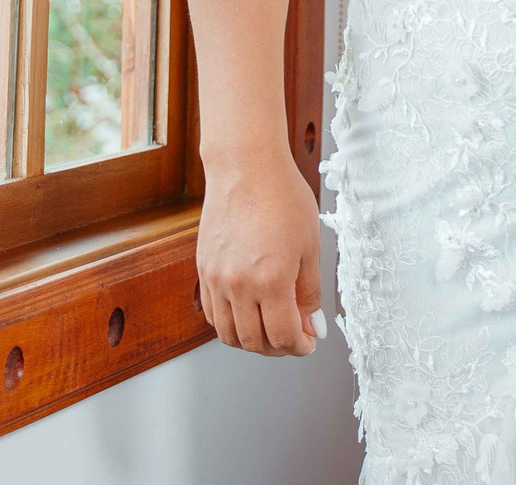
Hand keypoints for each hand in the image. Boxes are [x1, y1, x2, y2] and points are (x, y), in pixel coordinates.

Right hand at [196, 155, 324, 355]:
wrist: (246, 167)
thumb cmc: (283, 197)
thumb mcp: (310, 245)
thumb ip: (309, 291)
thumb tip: (312, 325)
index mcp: (271, 279)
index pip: (283, 336)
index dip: (300, 347)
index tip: (309, 343)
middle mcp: (239, 284)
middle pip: (254, 342)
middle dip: (278, 348)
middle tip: (294, 338)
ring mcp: (216, 279)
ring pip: (229, 335)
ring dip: (252, 342)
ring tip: (272, 329)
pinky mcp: (203, 271)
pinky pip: (213, 314)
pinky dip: (231, 324)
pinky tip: (248, 313)